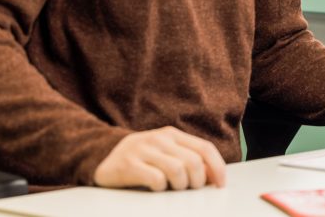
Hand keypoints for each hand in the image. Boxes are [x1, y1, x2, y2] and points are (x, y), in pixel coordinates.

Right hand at [93, 126, 226, 189]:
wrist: (104, 156)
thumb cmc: (143, 159)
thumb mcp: (166, 152)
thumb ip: (188, 159)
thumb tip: (214, 178)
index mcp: (173, 135)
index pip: (205, 148)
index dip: (217, 168)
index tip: (220, 185)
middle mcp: (160, 139)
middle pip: (194, 162)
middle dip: (197, 182)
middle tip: (189, 189)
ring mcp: (144, 150)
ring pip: (178, 170)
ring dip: (180, 186)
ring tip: (172, 188)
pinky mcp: (129, 164)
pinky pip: (156, 180)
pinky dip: (161, 188)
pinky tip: (155, 188)